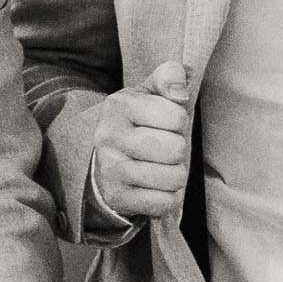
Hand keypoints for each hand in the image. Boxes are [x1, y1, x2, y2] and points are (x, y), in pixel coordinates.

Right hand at [91, 62, 193, 222]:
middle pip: (176, 149)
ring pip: (173, 178)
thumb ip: (169, 78)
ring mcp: (111, 169)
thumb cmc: (138, 122)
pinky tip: (156, 187)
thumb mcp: (149, 93)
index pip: (177, 117)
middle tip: (166, 148)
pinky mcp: (117, 198)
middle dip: (179, 150)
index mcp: (119, 105)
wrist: (102, 159)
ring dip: (176, 174)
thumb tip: (180, 89)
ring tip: (162, 167)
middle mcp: (109, 136)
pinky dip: (168, 197)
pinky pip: (164, 203)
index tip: (165, 124)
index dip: (180, 122)